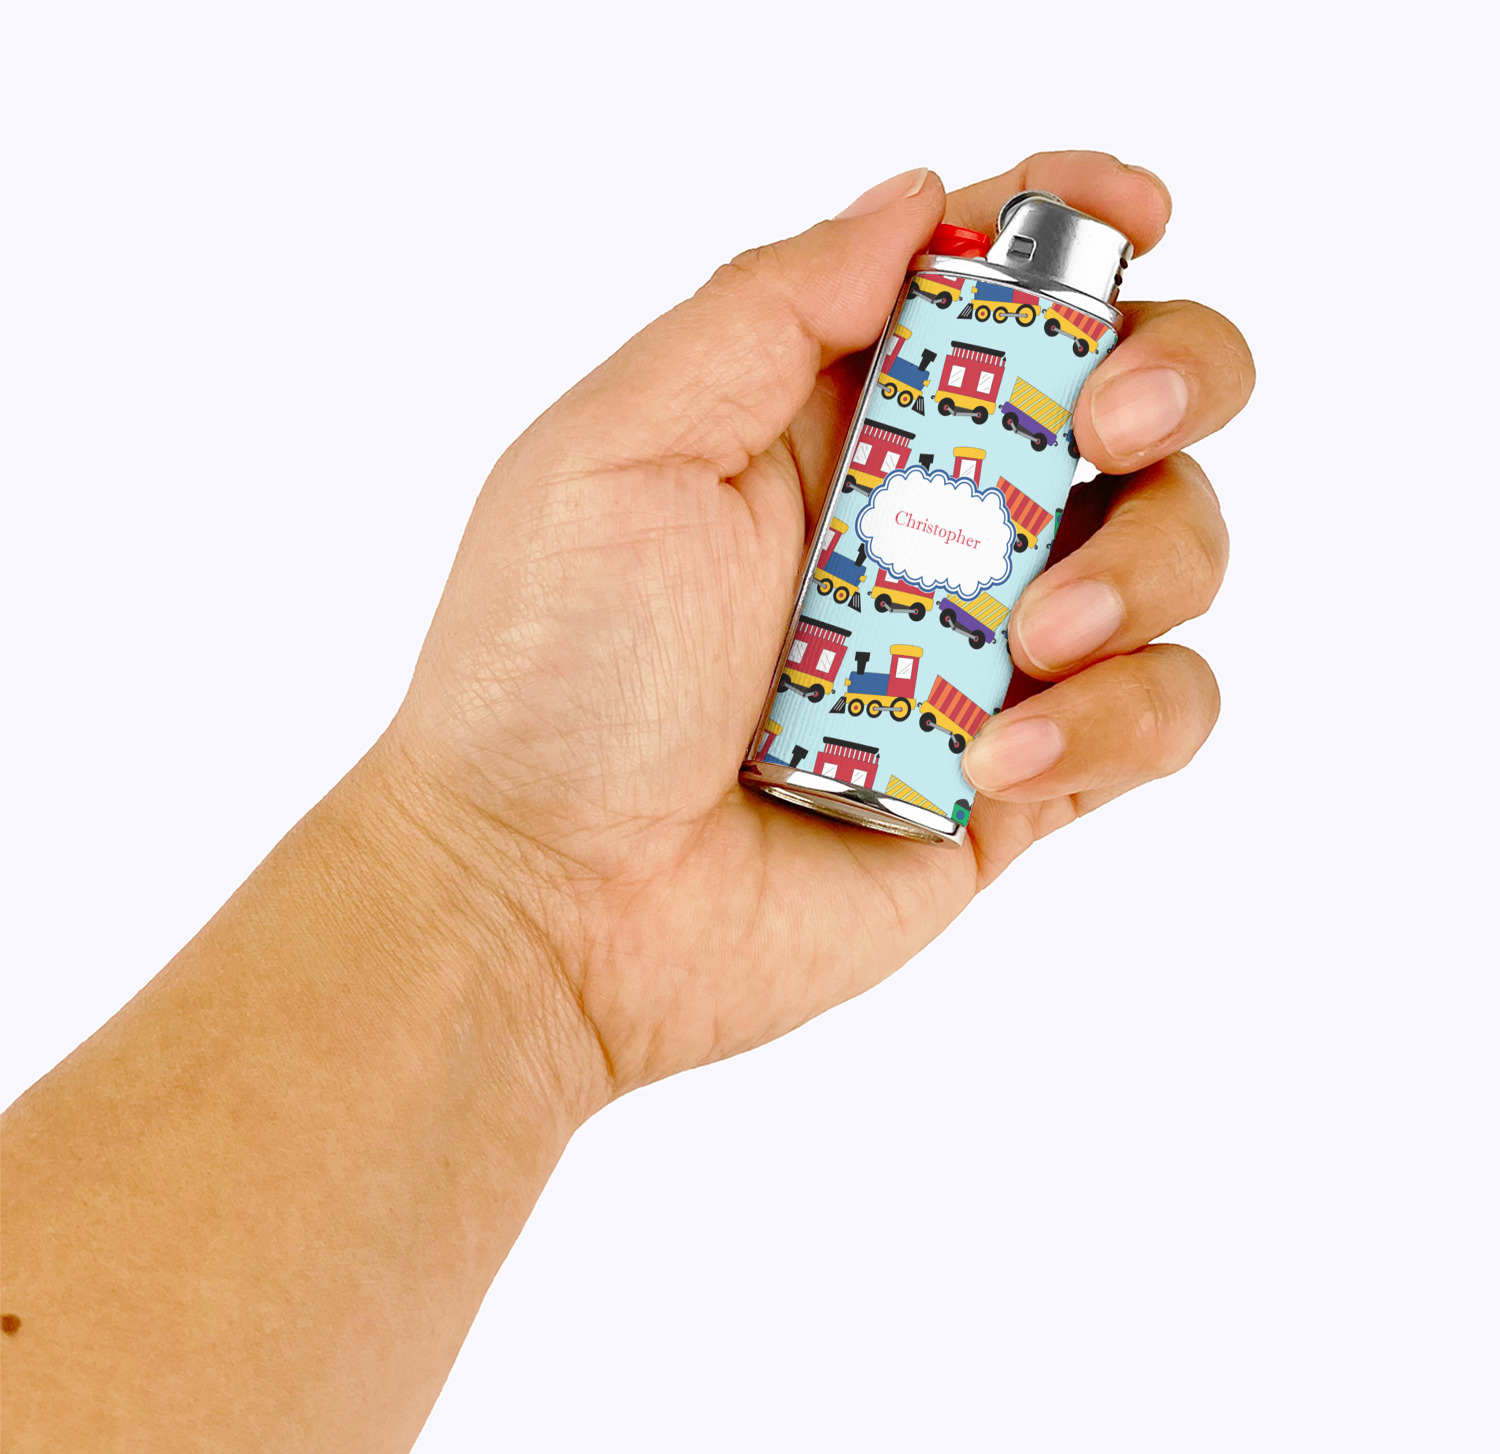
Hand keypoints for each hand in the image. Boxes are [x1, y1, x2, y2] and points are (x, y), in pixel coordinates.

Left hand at [381, 153, 1253, 1104]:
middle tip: (1109, 424)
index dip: (1080, 226)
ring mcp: (978, 649)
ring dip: (1140, 571)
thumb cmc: (549, 679)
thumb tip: (917, 204)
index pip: (994, 283)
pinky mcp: (1017, 775)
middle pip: (1131, 395)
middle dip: (1169, 377)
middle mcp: (923, 520)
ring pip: (1172, 550)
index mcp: (828, 417)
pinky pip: (1156, 713)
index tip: (1133, 214)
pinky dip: (1116, 722)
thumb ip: (769, 312)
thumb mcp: (620, 451)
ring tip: (1028, 640)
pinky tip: (995, 760)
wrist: (550, 903)